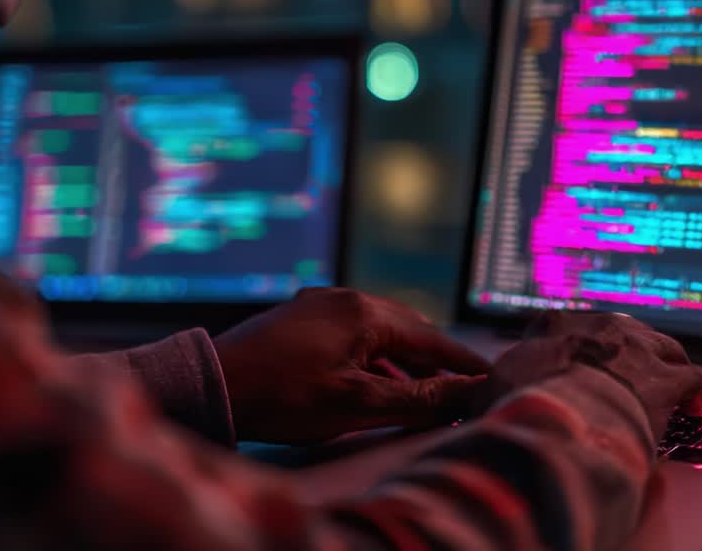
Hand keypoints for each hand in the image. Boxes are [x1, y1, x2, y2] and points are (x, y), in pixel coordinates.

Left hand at [212, 288, 490, 444]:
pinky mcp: (296, 319)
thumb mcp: (358, 402)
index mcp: (364, 311)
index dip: (462, 363)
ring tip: (421, 390)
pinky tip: (372, 380)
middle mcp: (343, 298)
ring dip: (400, 361)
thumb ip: (418, 396)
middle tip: (460, 386)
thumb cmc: (284, 396)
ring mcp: (317, 305)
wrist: (212, 385)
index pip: (431, 338)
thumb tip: (468, 392)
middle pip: (406, 330)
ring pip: (375, 332)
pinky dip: (370, 357)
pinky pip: (349, 334)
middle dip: (434, 360)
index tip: (489, 378)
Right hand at [479, 310, 701, 438]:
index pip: (563, 326)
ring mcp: (636, 348)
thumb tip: (467, 400)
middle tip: (626, 375)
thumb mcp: (489, 390)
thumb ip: (487, 388)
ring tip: (665, 384)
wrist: (560, 416)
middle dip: (624, 351)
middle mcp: (598, 326)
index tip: (570, 367)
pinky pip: (689, 377)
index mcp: (553, 324)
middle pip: (620, 330)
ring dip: (664, 363)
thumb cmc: (520, 404)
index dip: (569, 349)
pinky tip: (692, 409)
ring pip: (662, 344)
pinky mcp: (665, 376)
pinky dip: (692, 392)